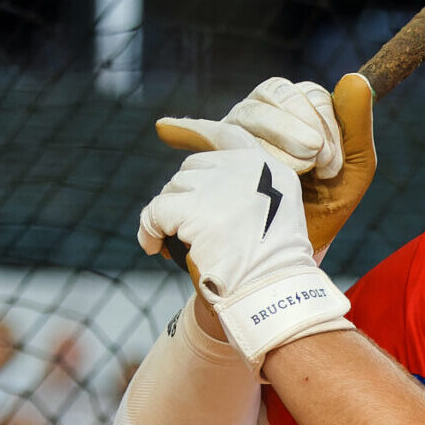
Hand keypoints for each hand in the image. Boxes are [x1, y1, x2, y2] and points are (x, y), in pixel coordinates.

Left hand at [137, 119, 351, 368]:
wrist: (271, 297)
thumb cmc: (271, 272)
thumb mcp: (276, 219)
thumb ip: (247, 194)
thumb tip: (195, 185)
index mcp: (270, 170)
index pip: (227, 136)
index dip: (194, 131)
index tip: (164, 127)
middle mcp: (247, 169)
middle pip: (192, 169)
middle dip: (185, 198)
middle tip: (190, 232)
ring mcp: (220, 187)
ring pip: (172, 190)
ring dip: (169, 218)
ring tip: (179, 245)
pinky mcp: (193, 209)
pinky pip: (154, 213)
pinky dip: (148, 231)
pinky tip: (154, 247)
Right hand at [159, 73, 378, 255]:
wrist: (299, 245)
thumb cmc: (328, 204)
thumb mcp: (354, 168)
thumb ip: (356, 124)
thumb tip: (352, 78)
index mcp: (299, 108)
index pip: (306, 92)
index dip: (322, 122)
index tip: (331, 163)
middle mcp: (266, 111)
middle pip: (275, 93)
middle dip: (299, 128)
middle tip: (315, 166)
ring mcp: (237, 129)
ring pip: (249, 112)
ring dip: (274, 137)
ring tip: (293, 172)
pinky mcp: (215, 154)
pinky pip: (206, 135)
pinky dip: (187, 130)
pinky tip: (166, 130)